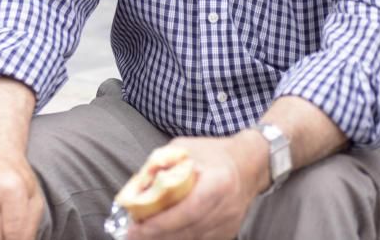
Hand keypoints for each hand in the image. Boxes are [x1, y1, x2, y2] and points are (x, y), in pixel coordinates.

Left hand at [128, 132, 266, 239]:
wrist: (248, 165)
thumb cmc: (214, 153)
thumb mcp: (185, 148)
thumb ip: (161, 163)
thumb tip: (137, 185)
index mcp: (218, 182)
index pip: (189, 210)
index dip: (163, 222)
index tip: (138, 227)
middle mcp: (227, 207)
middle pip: (189, 230)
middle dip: (158, 235)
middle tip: (132, 234)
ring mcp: (229, 223)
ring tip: (143, 236)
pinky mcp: (228, 232)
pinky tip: (162, 236)